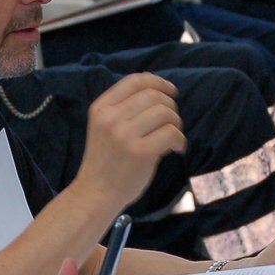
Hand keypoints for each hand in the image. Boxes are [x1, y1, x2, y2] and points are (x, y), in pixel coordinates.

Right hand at [75, 72, 183, 207]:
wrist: (95, 194)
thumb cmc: (105, 162)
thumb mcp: (103, 128)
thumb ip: (123, 109)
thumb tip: (160, 92)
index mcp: (100, 108)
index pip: (135, 80)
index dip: (158, 82)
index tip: (170, 91)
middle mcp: (110, 118)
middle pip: (154, 96)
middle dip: (170, 106)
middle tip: (171, 123)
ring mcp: (124, 135)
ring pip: (165, 112)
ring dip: (176, 123)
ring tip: (172, 137)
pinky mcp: (140, 152)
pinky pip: (172, 133)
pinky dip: (179, 139)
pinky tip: (175, 149)